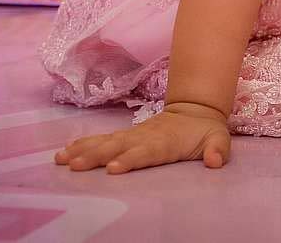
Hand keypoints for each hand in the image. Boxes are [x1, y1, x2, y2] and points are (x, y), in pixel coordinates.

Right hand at [54, 102, 232, 173]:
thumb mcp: (219, 139)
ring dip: (83, 150)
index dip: (131, 159)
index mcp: (165, 142)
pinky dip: (84, 144)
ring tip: (61, 159)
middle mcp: (144, 137)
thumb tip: (215, 161)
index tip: (113, 168)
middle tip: (74, 166)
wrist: (195, 110)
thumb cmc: (206, 131)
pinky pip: (102, 140)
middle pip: (118, 147)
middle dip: (96, 156)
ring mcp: (133, 135)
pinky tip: (66, 151)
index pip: (146, 152)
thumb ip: (217, 149)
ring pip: (105, 142)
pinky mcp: (125, 136)